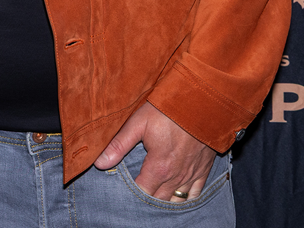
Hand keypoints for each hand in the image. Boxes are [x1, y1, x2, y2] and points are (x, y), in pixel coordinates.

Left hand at [93, 102, 215, 201]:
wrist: (202, 102)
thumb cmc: (168, 111)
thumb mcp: (139, 123)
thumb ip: (119, 145)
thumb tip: (100, 163)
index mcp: (159, 168)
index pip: (141, 193)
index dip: (130, 194)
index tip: (122, 189)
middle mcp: (176, 176)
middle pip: (158, 200)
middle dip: (145, 199)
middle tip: (134, 193)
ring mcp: (191, 175)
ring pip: (177, 201)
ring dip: (164, 201)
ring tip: (153, 195)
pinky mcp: (203, 170)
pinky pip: (195, 194)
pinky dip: (185, 198)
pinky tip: (176, 195)